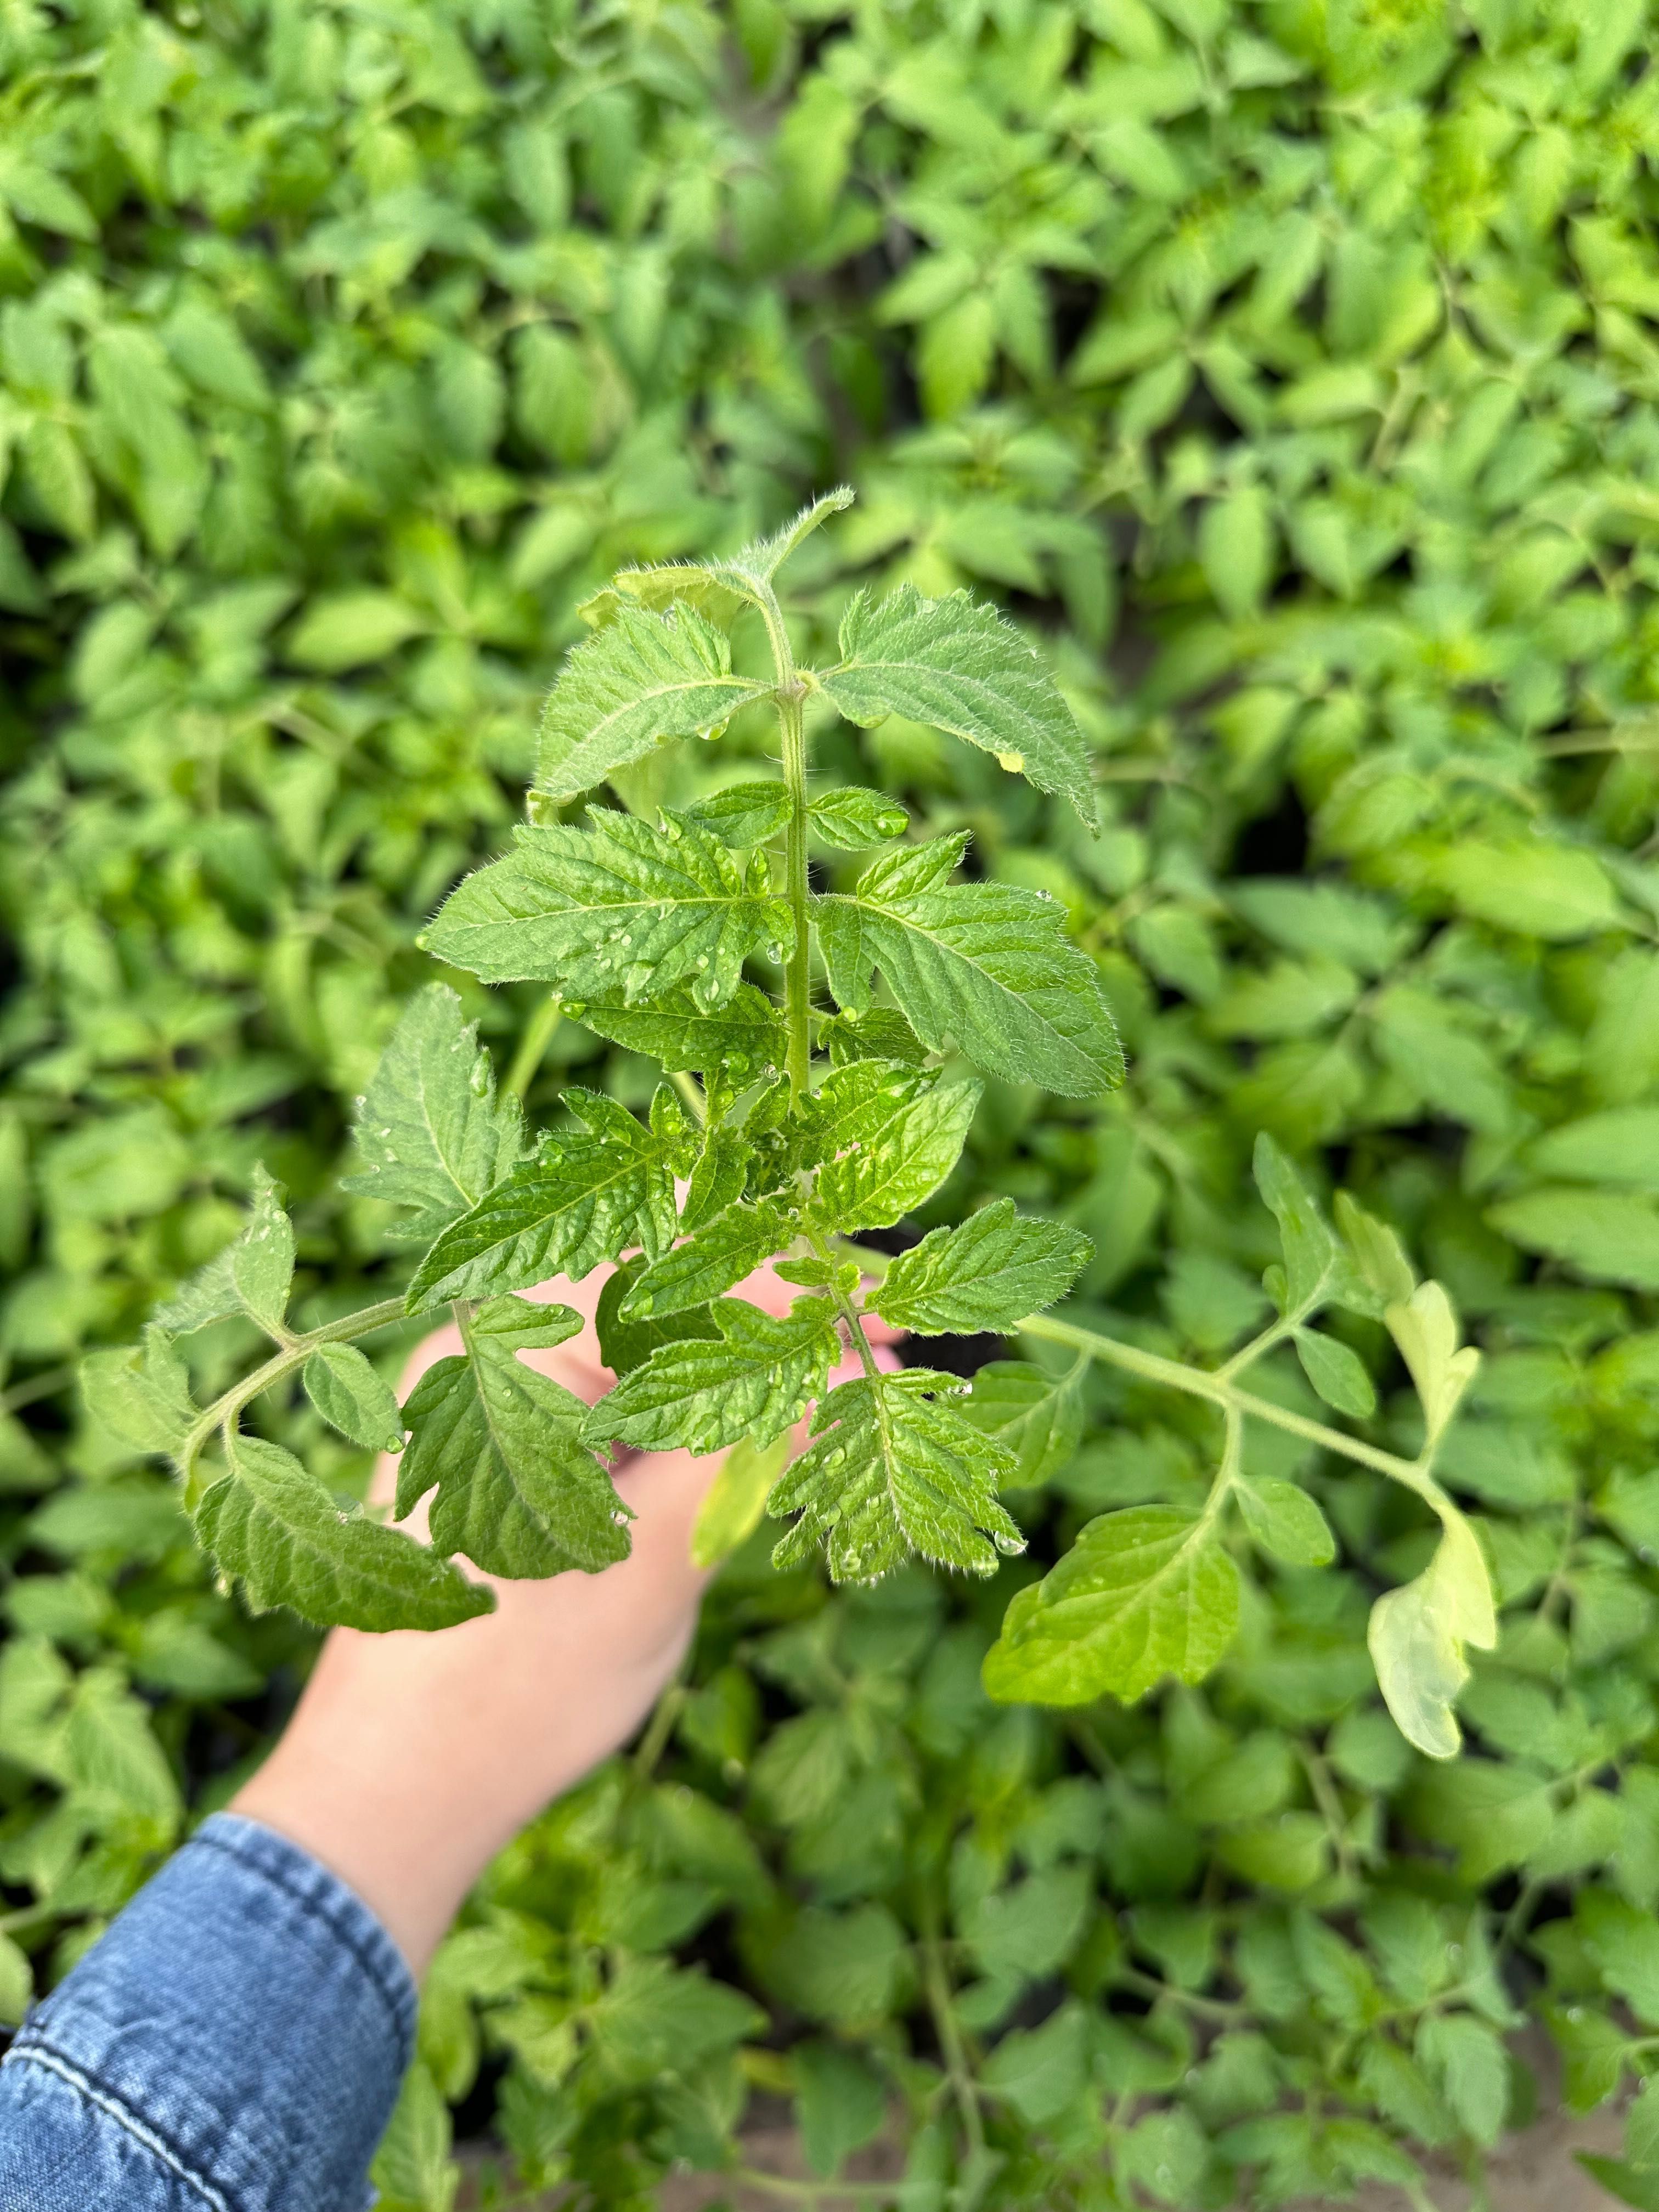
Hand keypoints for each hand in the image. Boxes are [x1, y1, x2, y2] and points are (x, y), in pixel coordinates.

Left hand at [231, 1265, 900, 1973]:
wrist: (398, 1790)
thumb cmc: (512, 1689)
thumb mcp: (657, 1566)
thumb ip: (748, 1450)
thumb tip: (843, 1367)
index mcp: (499, 1358)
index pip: (670, 1278)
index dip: (788, 1295)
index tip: (883, 1317)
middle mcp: (483, 1353)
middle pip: (657, 1291)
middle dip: (772, 1313)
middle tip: (877, 1342)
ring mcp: (490, 1398)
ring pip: (641, 1339)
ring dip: (739, 1354)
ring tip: (836, 1380)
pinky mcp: (506, 1446)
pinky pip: (613, 1388)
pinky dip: (693, 1400)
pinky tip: (761, 1424)